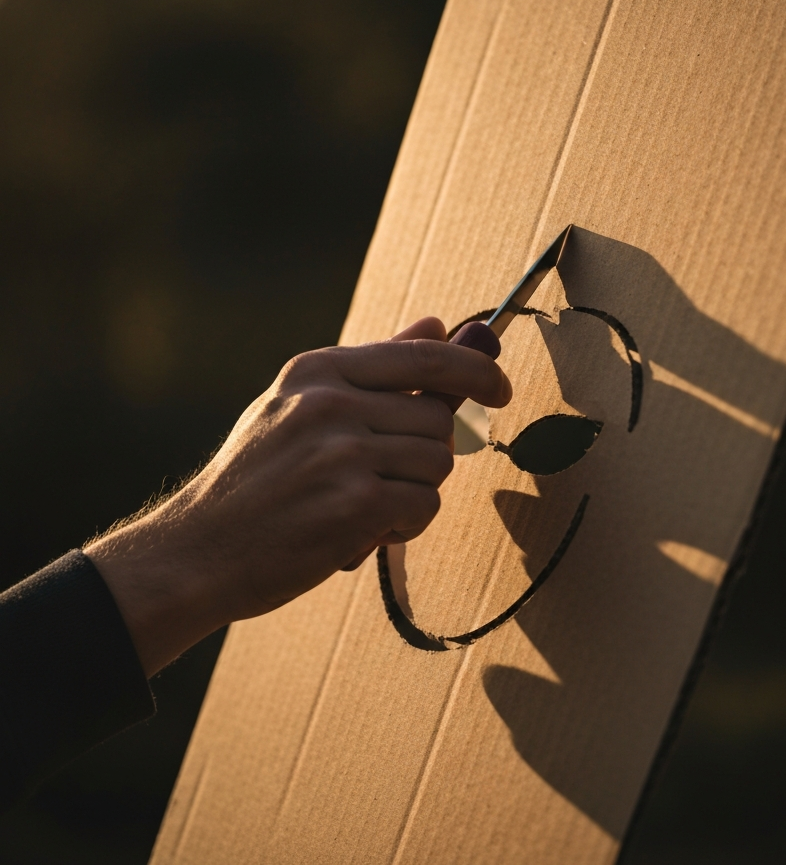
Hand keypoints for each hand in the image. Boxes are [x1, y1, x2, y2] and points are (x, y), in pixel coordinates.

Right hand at [85, 317, 511, 676]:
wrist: (197, 551)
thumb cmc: (254, 479)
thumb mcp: (297, 404)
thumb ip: (373, 366)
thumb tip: (438, 324)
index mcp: (318, 369)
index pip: (425, 356)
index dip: (477, 369)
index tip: (499, 388)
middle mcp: (331, 402)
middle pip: (438, 418)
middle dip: (426, 453)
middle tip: (384, 477)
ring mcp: (344, 452)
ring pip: (437, 463)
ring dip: (414, 492)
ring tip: (363, 505)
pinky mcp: (356, 505)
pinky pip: (425, 506)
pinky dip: (405, 525)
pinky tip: (363, 531)